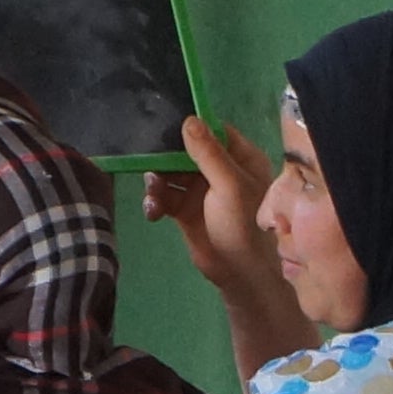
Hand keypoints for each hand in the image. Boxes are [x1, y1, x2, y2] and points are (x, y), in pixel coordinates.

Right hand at [141, 117, 316, 377]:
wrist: (239, 273)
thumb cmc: (243, 225)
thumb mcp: (229, 185)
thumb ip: (208, 153)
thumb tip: (189, 120)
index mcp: (241, 158)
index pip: (213, 130)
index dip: (191, 126)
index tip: (164, 122)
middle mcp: (221, 170)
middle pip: (184, 150)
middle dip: (164, 156)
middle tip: (148, 160)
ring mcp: (201, 190)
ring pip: (169, 172)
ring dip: (156, 181)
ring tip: (154, 193)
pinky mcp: (185, 209)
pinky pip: (163, 196)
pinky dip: (155, 201)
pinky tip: (153, 213)